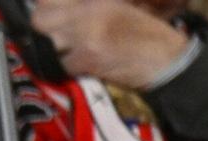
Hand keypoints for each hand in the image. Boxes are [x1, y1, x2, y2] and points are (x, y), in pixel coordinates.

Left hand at [30, 0, 190, 88]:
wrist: (166, 61)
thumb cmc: (145, 36)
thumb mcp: (119, 8)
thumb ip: (87, 9)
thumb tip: (60, 12)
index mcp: (97, 1)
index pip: (50, 0)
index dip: (47, 7)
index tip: (50, 14)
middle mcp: (87, 14)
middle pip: (41, 19)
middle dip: (42, 28)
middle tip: (52, 35)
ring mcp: (86, 36)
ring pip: (45, 42)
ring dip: (49, 48)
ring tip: (62, 51)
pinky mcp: (87, 59)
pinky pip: (59, 64)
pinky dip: (63, 67)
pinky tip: (74, 66)